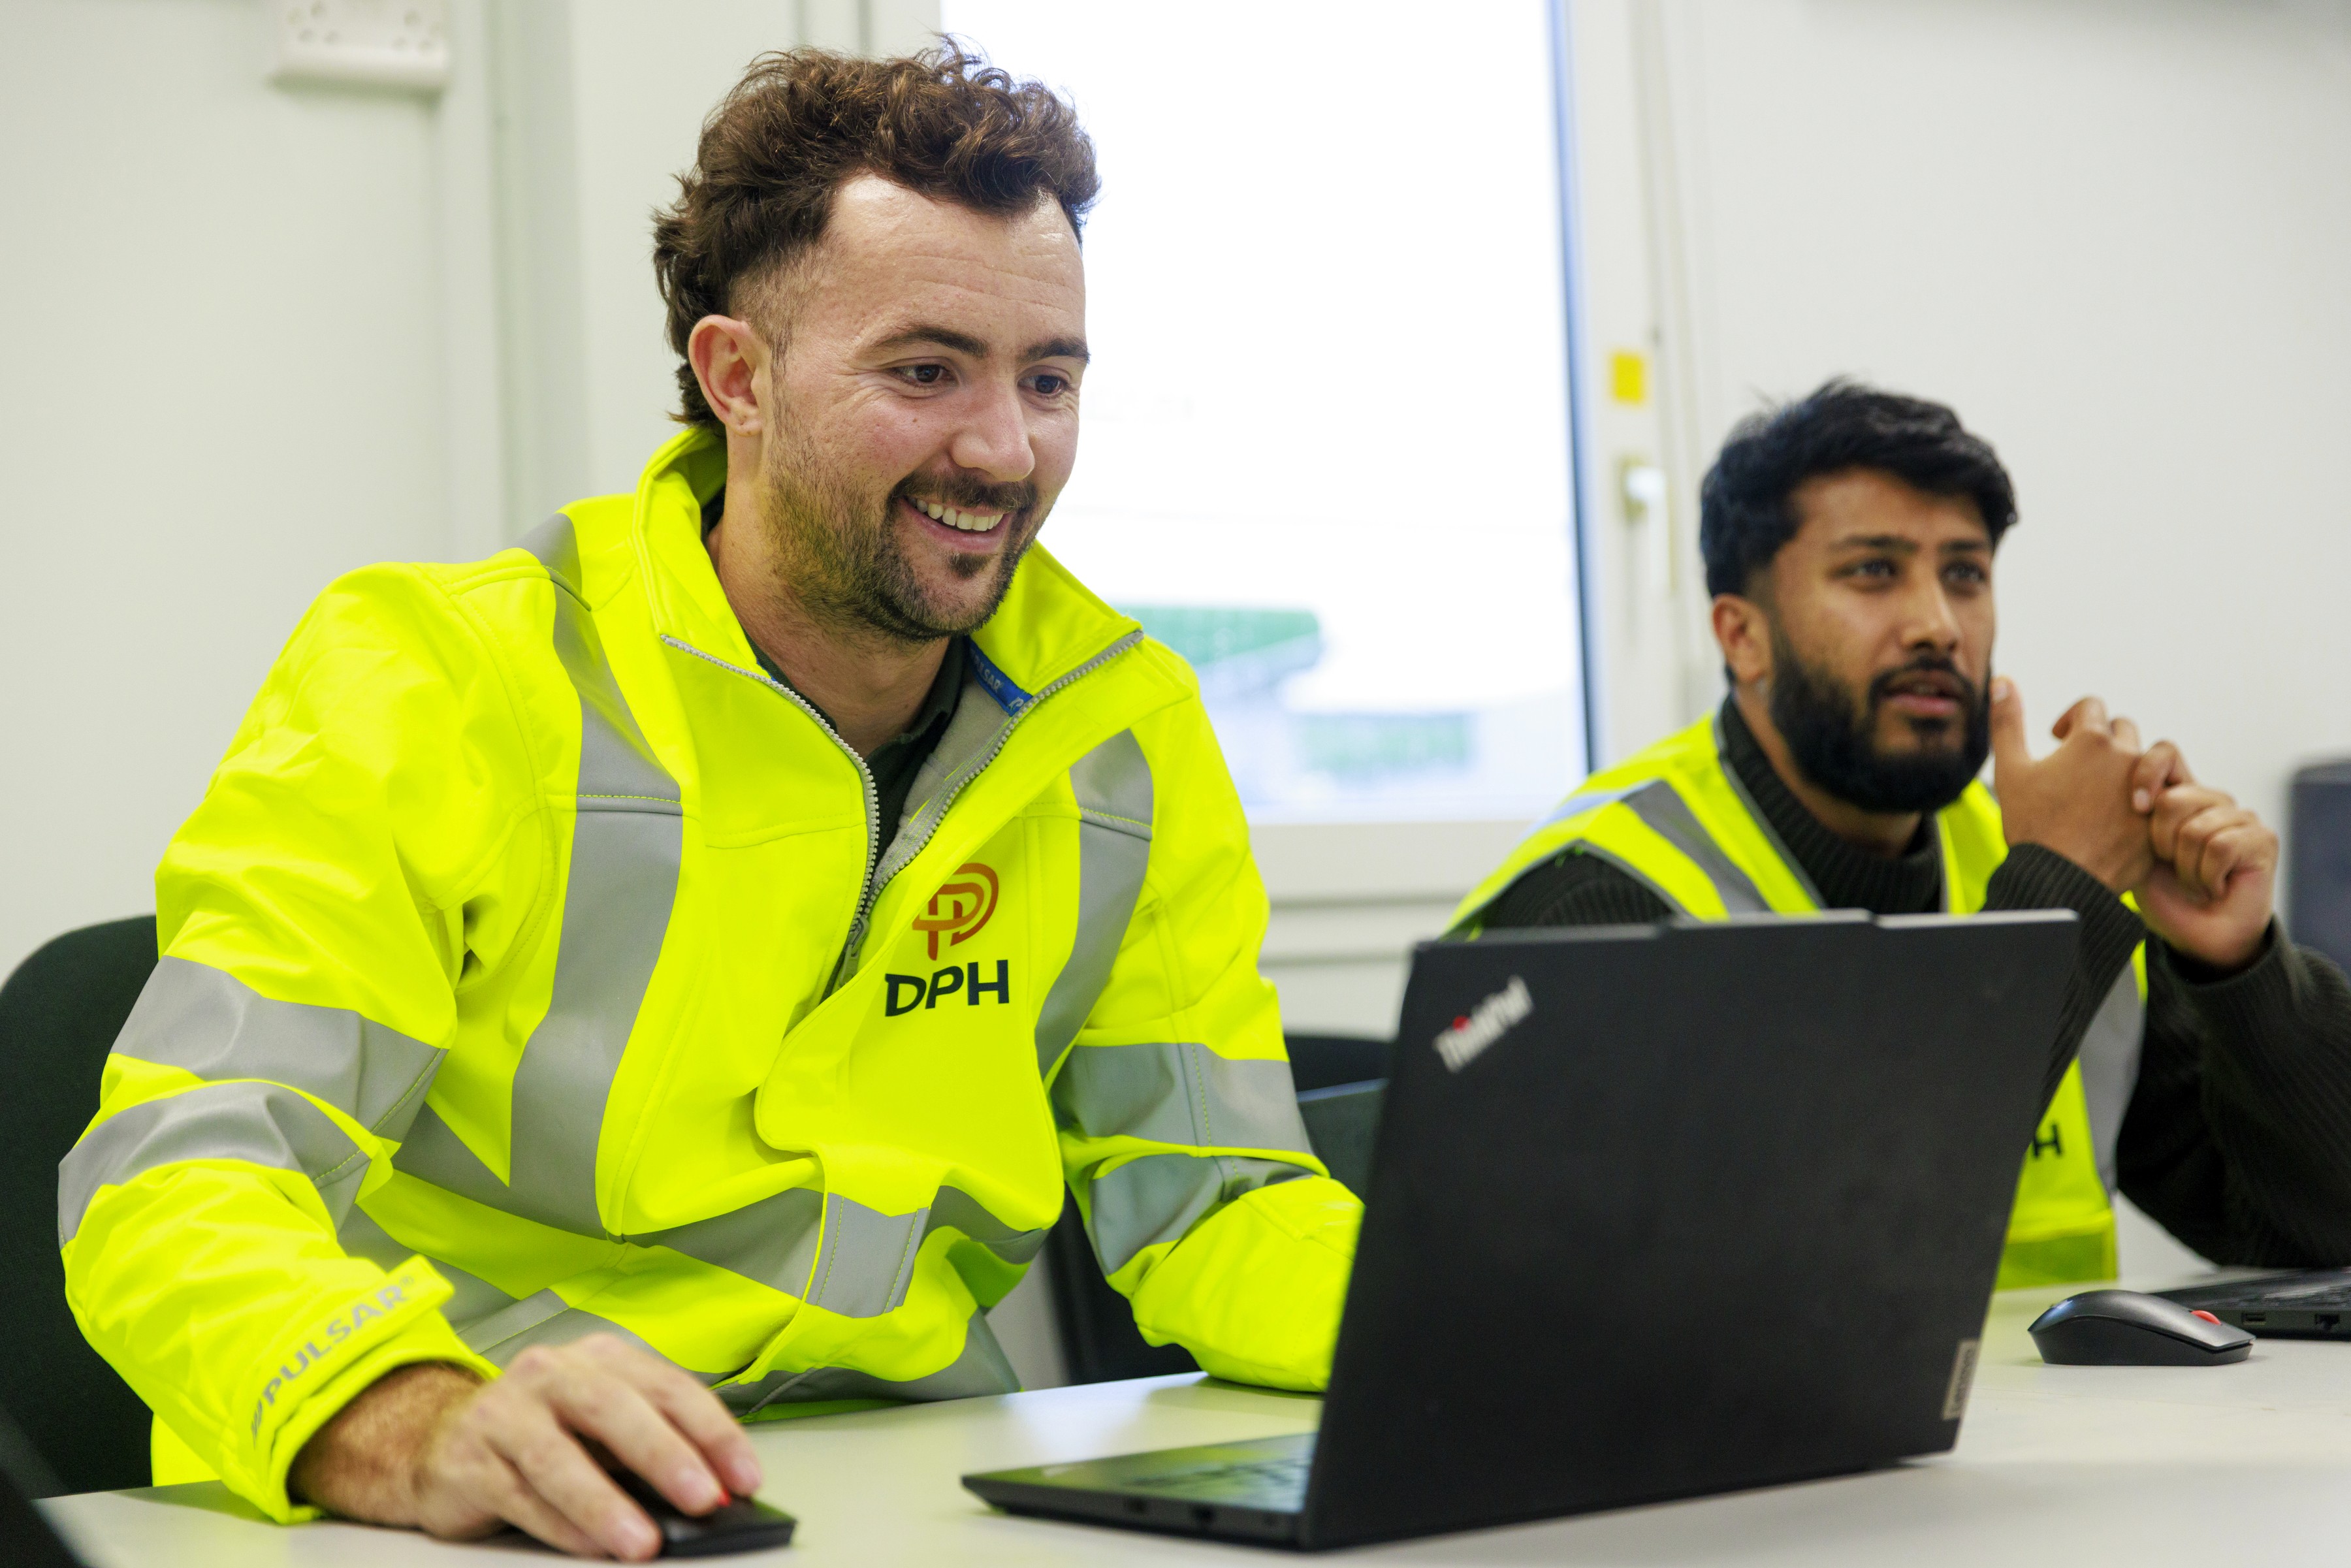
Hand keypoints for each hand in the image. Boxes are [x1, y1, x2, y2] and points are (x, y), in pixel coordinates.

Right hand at [291, 1336, 761, 1560]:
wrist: (438, 1440)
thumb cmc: (545, 1433)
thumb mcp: (603, 1427)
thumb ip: (650, 1449)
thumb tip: (713, 1493)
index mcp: (602, 1358)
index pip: (670, 1388)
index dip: (713, 1434)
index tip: (746, 1479)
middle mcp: (553, 1373)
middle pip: (615, 1409)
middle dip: (665, 1456)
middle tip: (704, 1499)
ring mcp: (505, 1413)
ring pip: (558, 1458)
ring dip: (606, 1504)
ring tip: (644, 1542)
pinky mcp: (468, 1459)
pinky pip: (520, 1495)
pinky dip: (560, 1526)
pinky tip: (591, 1547)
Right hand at [1989, 680, 2155, 891]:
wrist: (2062, 879)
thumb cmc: (2033, 826)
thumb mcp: (2010, 769)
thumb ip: (2006, 721)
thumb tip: (2002, 682)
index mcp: (2090, 740)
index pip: (2091, 707)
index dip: (2071, 720)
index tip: (2058, 739)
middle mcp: (2126, 756)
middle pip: (2122, 730)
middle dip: (2101, 742)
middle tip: (2080, 767)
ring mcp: (2149, 786)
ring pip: (2145, 761)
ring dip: (2125, 768)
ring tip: (2101, 792)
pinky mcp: (2161, 816)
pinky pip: (2161, 794)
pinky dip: (2143, 799)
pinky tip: (2119, 816)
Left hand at [2127, 743, 2276, 971]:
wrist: (2196, 936)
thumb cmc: (2163, 894)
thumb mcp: (2134, 851)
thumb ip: (2130, 816)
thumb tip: (2117, 786)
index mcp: (2179, 795)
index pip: (2166, 753)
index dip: (2146, 772)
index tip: (2135, 806)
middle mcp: (2211, 799)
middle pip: (2174, 798)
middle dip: (2160, 843)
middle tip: (2170, 866)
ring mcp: (2240, 816)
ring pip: (2195, 828)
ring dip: (2185, 867)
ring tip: (2192, 881)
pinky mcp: (2262, 838)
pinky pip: (2221, 847)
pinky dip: (2207, 876)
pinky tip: (2213, 887)